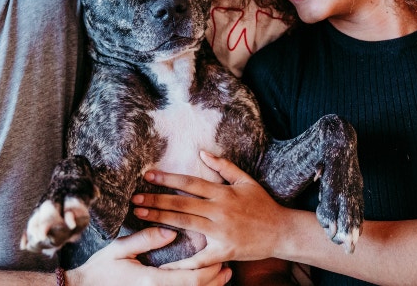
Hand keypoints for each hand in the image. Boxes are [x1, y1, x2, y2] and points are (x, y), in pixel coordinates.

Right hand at [73, 226, 231, 285]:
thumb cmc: (101, 269)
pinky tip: (202, 283)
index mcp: (151, 281)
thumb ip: (145, 240)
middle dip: (215, 281)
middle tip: (228, 266)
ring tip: (222, 274)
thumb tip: (170, 231)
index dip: (209, 271)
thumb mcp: (119, 250)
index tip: (221, 259)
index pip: (190, 280)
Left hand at [132, 151, 288, 268]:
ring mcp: (221, 232)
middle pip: (182, 203)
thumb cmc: (263, 204)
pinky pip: (199, 258)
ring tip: (141, 214)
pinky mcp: (224, 251)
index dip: (168, 178)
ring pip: (185, 223)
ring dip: (160, 218)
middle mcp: (219, 211)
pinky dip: (182, 262)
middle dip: (156, 200)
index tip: (148, 175)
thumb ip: (224, 166)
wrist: (282, 232)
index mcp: (223, 193)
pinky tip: (164, 263)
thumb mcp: (246, 180)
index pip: (190, 183)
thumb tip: (202, 153)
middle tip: (134, 197)